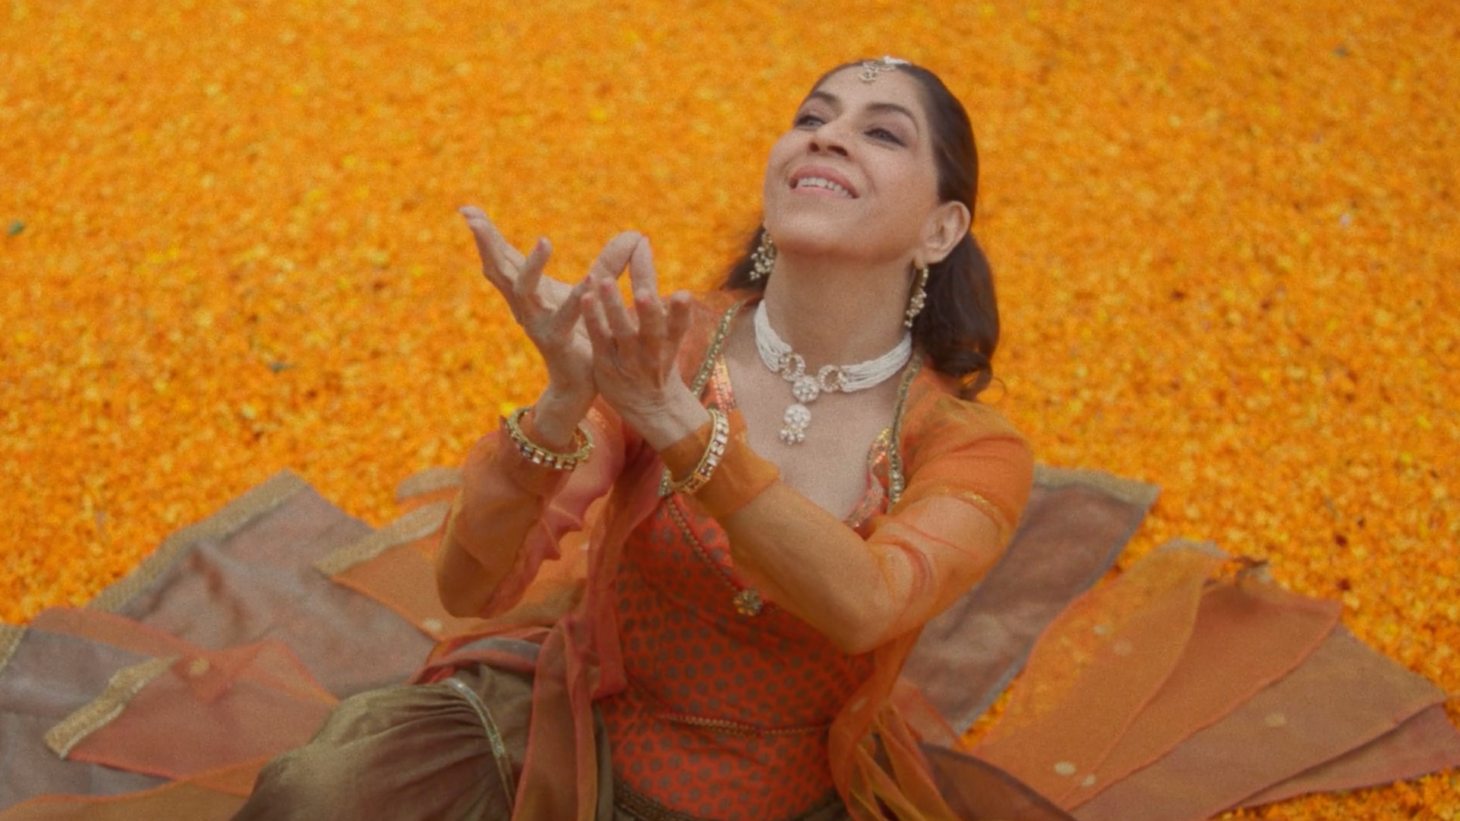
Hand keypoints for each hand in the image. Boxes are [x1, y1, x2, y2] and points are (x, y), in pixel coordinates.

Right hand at [459, 206, 640, 439]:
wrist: (581, 383)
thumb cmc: (583, 335)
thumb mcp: (596, 292)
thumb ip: (609, 262)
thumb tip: (634, 234)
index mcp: (528, 291)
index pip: (502, 257)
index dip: (484, 235)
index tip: (466, 208)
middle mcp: (525, 305)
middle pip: (500, 270)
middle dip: (487, 244)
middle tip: (473, 219)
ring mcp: (537, 324)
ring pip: (526, 292)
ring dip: (533, 266)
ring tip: (545, 240)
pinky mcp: (557, 341)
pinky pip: (564, 319)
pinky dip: (576, 299)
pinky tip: (590, 280)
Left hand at [579, 237, 705, 449]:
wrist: (650, 407)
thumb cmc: (659, 362)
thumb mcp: (672, 339)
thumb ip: (670, 307)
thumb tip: (652, 262)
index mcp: (671, 344)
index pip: (679, 325)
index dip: (681, 311)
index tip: (683, 293)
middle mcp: (652, 354)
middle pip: (653, 331)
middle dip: (649, 312)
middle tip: (644, 294)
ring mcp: (627, 360)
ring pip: (623, 334)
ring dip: (615, 308)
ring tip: (607, 282)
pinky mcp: (605, 364)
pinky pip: (599, 339)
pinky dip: (593, 319)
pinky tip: (585, 298)